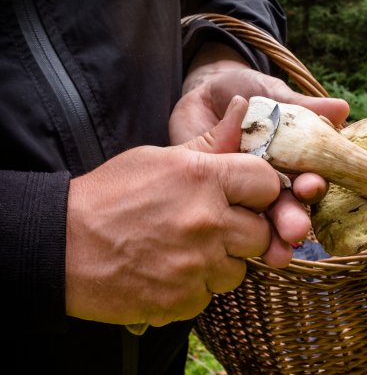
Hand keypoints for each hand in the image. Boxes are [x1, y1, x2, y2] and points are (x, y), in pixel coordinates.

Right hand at [66, 98, 280, 326]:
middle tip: (215, 227)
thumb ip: (210, 142)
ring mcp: (195, 266)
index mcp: (202, 179)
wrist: (60, 245)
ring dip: (220, 263)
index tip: (246, 197)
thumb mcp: (159, 158)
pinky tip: (169, 272)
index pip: (267, 184)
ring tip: (187, 251)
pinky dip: (195, 288)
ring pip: (238, 270)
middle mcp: (206, 223)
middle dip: (243, 231)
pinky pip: (209, 296)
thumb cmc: (110, 196)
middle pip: (261, 233)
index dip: (259, 191)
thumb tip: (241, 106)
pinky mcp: (182, 300)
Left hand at [169, 43, 349, 265]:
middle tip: (295, 231)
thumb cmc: (244, 89)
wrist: (201, 92)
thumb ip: (302, 106)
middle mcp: (274, 179)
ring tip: (277, 253)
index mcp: (294, 159)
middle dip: (294, 219)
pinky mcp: (221, 196)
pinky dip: (237, 235)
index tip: (310, 187)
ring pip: (262, 218)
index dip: (313, 185)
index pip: (310, 178)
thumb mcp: (272, 94)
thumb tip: (342, 109)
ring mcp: (246, 190)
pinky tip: (245, 251)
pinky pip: (230, 218)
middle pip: (289, 206)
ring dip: (272, 237)